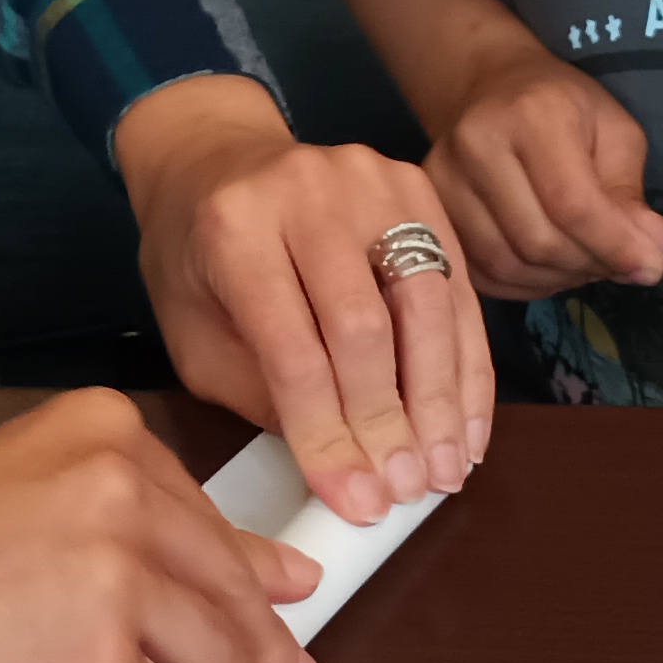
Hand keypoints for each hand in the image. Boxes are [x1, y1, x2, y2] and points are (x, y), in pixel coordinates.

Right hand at [0, 389, 323, 662]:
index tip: (277, 588)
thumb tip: (185, 559)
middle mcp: (115, 492)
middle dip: (262, 641)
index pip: (197, 507)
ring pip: (214, 652)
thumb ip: (95, 512)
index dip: (244, 565)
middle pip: (220, 580)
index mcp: (93, 432)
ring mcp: (114, 582)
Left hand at [114, 73, 492, 524]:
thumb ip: (261, 395)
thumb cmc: (197, 260)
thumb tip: (347, 468)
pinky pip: (457, 287)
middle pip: (367, 326)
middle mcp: (310, 192)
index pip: (294, 350)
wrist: (213, 160)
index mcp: (236, 229)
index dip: (329, 436)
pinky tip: (466, 425)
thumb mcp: (195, 335)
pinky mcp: (419, 185)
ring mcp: (373, 180)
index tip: (357, 503)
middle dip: (391, 423)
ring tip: (447, 472)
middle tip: (407, 493)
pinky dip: (466, 363)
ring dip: (443, 399)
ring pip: (427, 303)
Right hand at [420, 55, 662, 300]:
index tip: (649, 267)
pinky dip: (523, 284)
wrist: (486, 85)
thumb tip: (654, 252)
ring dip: (557, 279)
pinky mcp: (429, 209)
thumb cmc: (561, 105)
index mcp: (531, 115)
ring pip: (507, 265)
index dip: (615, 246)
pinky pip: (480, 273)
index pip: (572, 204)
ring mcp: (442, 180)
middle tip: (618, 263)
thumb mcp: (613, 131)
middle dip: (589, 265)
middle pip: (538, 242)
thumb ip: (630, 194)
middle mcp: (476, 146)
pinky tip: (548, 266)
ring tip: (584, 262)